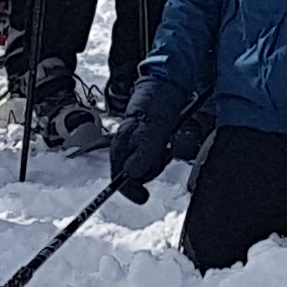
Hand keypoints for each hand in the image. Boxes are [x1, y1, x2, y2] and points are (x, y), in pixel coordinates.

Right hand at [108, 81, 184, 199]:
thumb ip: (142, 154)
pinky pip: (156, 158)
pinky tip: (167, 142)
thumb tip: (132, 175)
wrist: (164, 89)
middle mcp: (127, 151)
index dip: (129, 190)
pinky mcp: (150, 145)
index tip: (142, 197)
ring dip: (159, 160)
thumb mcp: (149, 133)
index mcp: (120, 149)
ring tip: (165, 143)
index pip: (118, 178)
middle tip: (161, 153)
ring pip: (148, 168)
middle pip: (137, 175)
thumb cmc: (153, 107)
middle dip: (151, 168)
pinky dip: (163, 154)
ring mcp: (139, 148)